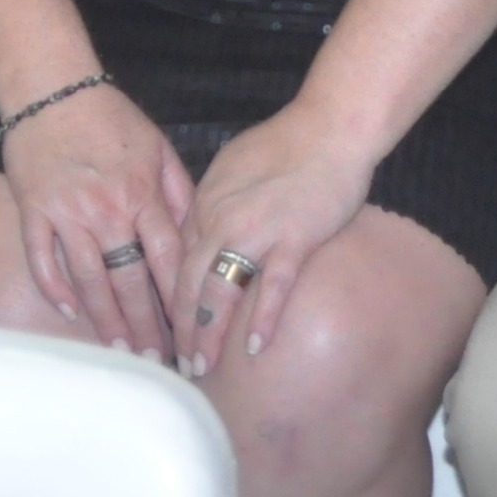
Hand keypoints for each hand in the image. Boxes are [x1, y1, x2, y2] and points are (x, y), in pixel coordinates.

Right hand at [0, 82, 195, 360]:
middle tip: (157, 361)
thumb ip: (180, 193)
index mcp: (143, 194)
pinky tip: (70, 313)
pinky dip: (55, 288)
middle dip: (146, 326)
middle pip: (130, 281)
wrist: (52, 89)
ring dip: (106, 319)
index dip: (180, 302)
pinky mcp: (34, 210)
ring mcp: (67, 212)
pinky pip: (42, 259)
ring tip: (121, 350)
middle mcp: (107, 209)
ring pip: (89, 279)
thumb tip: (200, 236)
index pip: (168, 261)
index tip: (192, 332)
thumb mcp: (158, 148)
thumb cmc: (110, 118)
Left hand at [176, 107, 376, 378]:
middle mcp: (220, 221)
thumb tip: (205, 233)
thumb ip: (214, 204)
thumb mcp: (231, 169)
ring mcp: (256, 233)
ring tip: (203, 367)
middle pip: (189, 285)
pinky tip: (255, 348)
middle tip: (178, 364)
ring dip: (209, 335)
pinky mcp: (293, 240)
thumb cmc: (284, 145)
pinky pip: (272, 288)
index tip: (168, 331)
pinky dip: (261, 319)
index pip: (176, 263)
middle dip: (181, 330)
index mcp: (204, 204)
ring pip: (220, 292)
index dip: (170, 301)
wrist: (328, 129)